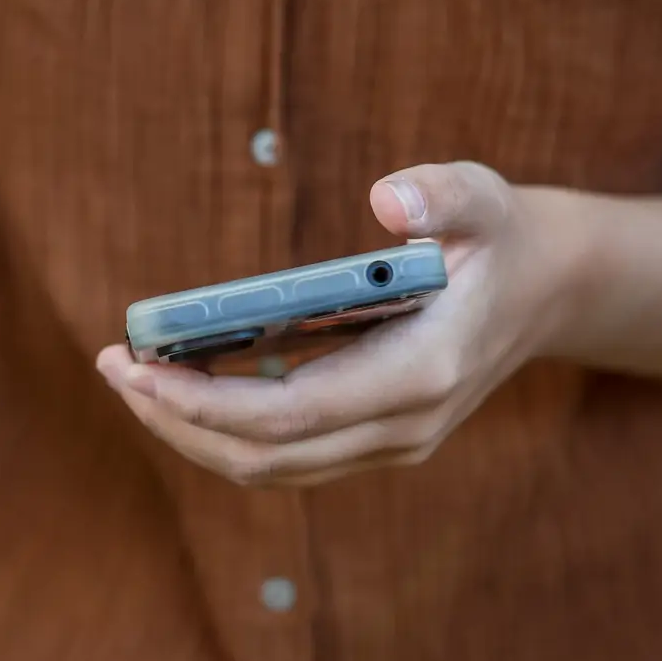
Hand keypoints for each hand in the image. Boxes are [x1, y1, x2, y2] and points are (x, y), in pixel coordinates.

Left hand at [95, 163, 583, 488]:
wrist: (550, 288)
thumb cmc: (501, 235)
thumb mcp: (483, 197)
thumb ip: (442, 193)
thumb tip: (387, 199)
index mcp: (422, 375)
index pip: (288, 415)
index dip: (202, 403)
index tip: (136, 367)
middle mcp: (403, 427)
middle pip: (263, 457)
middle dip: (174, 420)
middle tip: (111, 365)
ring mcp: (390, 445)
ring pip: (268, 468)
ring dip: (189, 431)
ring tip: (131, 375)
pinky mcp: (374, 442)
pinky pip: (283, 456)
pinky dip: (221, 430)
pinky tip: (178, 384)